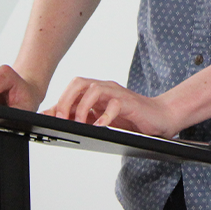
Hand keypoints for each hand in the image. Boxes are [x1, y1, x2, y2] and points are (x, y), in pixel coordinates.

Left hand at [44, 77, 180, 137]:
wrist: (160, 117)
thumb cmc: (131, 118)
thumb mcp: (101, 119)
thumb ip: (81, 117)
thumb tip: (56, 117)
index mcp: (97, 91)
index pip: (73, 88)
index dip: (59, 101)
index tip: (50, 118)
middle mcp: (106, 88)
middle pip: (79, 83)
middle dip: (66, 100)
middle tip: (62, 119)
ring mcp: (118, 94)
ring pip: (94, 90)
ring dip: (82, 108)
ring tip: (80, 124)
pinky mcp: (130, 103)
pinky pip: (115, 104)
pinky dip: (105, 116)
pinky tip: (101, 126)